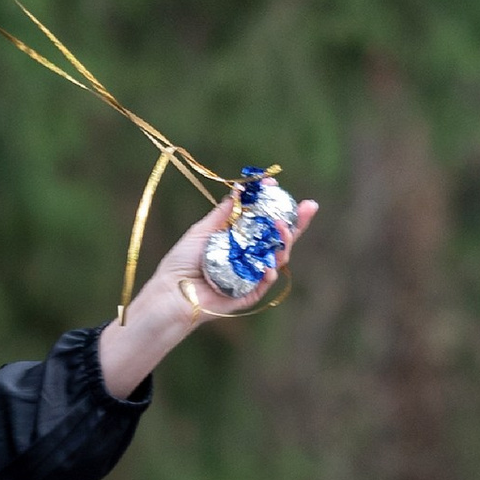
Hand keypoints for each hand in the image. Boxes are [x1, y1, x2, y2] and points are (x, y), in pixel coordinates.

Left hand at [96, 186, 318, 398]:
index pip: (262, 220)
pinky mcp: (249, 294)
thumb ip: (222, 213)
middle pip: (278, 237)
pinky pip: (265, 283)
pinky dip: (270, 273)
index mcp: (238, 239)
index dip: (272, 203)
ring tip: (285, 228)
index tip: (275, 186)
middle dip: (296, 222)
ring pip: (277, 257)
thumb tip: (240, 190)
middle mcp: (249, 256)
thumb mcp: (202, 231)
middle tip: (308, 207)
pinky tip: (271, 266)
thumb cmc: (181, 262)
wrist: (171, 292)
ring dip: (285, 243)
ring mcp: (251, 274)